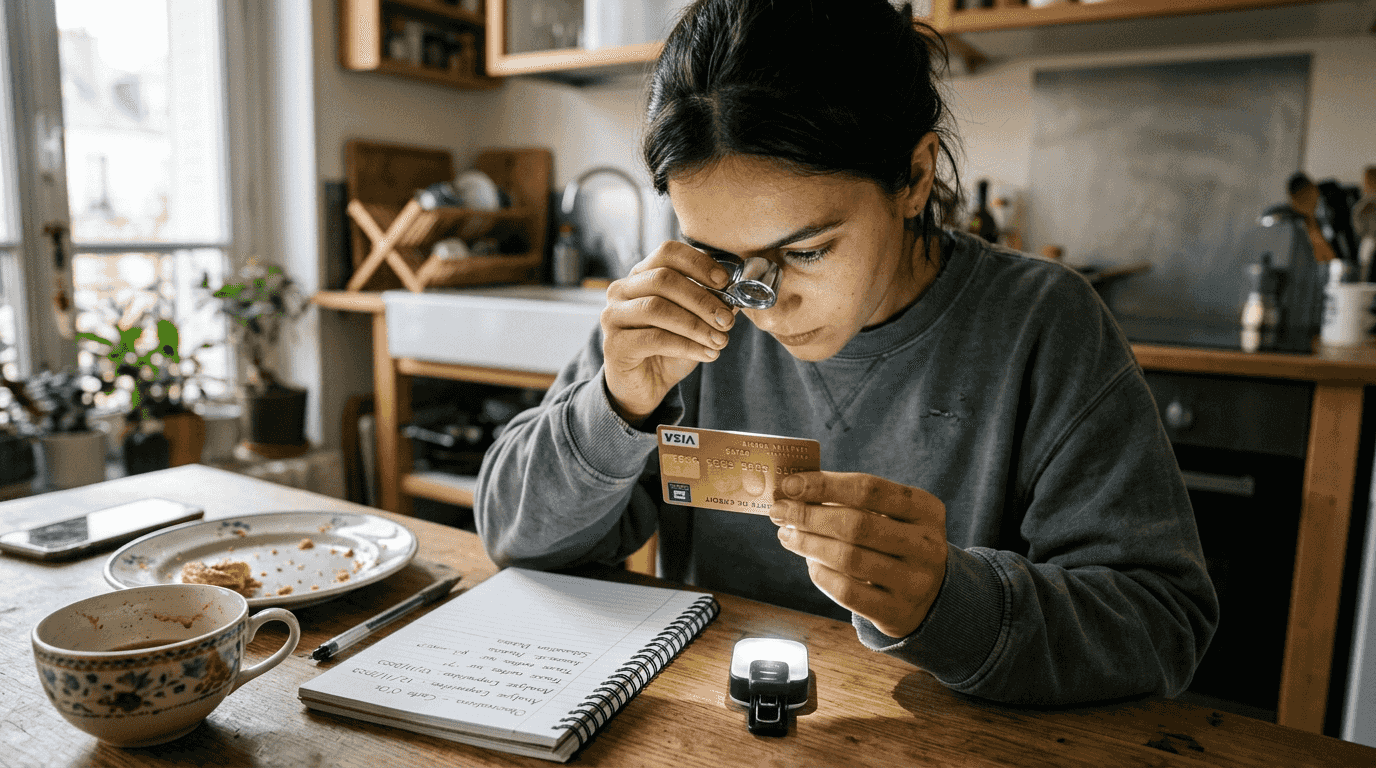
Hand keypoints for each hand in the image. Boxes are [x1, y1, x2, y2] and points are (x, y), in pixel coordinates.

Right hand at [601, 241, 737, 423]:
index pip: (668, 253)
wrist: (644, 387)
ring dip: (695, 324)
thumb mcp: (694, 323)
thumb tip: (735, 295)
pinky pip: (654, 338)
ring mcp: (612, 316)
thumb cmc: (668, 349)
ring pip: (657, 308)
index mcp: (642, 275)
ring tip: (720, 340)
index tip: (724, 281)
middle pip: (663, 279)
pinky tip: (707, 354)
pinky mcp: (614, 344)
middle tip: (726, 320)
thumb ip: (709, 305)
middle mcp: (621, 290)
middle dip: (702, 299)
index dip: (698, 263)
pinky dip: (686, 345)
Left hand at [770, 471, 947, 637]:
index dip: (824, 485)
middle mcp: (926, 545)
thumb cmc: (896, 544)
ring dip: (808, 544)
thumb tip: (794, 492)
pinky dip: (820, 574)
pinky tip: (809, 563)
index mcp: (926, 510)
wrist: (931, 596)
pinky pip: (847, 592)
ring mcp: (915, 582)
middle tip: (779, 512)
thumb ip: (851, 501)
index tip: (789, 485)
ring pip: (849, 559)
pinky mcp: (897, 612)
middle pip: (857, 524)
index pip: (869, 489)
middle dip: (809, 516)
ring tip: (787, 535)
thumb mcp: (890, 516)